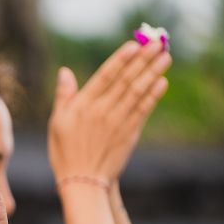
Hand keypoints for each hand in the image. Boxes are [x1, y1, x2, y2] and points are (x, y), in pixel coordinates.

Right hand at [48, 40, 171, 183]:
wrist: (83, 181)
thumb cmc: (66, 151)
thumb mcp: (57, 123)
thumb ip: (64, 96)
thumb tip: (64, 72)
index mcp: (82, 106)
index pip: (105, 77)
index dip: (120, 60)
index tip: (134, 44)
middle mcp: (101, 111)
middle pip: (125, 80)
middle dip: (143, 60)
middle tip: (158, 42)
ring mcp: (117, 122)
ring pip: (137, 92)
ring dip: (153, 73)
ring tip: (165, 56)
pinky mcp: (130, 133)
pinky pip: (143, 110)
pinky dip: (153, 96)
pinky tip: (162, 82)